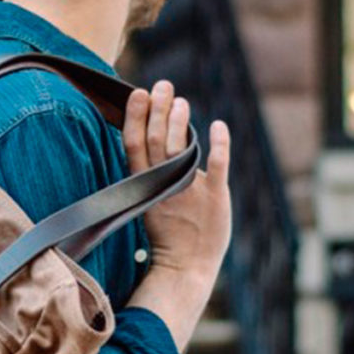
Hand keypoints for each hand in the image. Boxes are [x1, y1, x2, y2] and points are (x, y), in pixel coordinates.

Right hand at [122, 80, 231, 285]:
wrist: (187, 267)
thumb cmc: (169, 235)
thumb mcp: (150, 200)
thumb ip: (151, 172)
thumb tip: (153, 137)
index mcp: (145, 185)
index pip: (133, 143)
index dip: (135, 116)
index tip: (138, 92)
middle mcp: (163, 184)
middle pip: (154, 138)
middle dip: (158, 108)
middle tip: (163, 85)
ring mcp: (188, 190)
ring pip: (178, 147)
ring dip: (179, 120)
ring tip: (181, 101)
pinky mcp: (215, 197)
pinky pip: (218, 165)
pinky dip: (220, 143)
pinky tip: (218, 124)